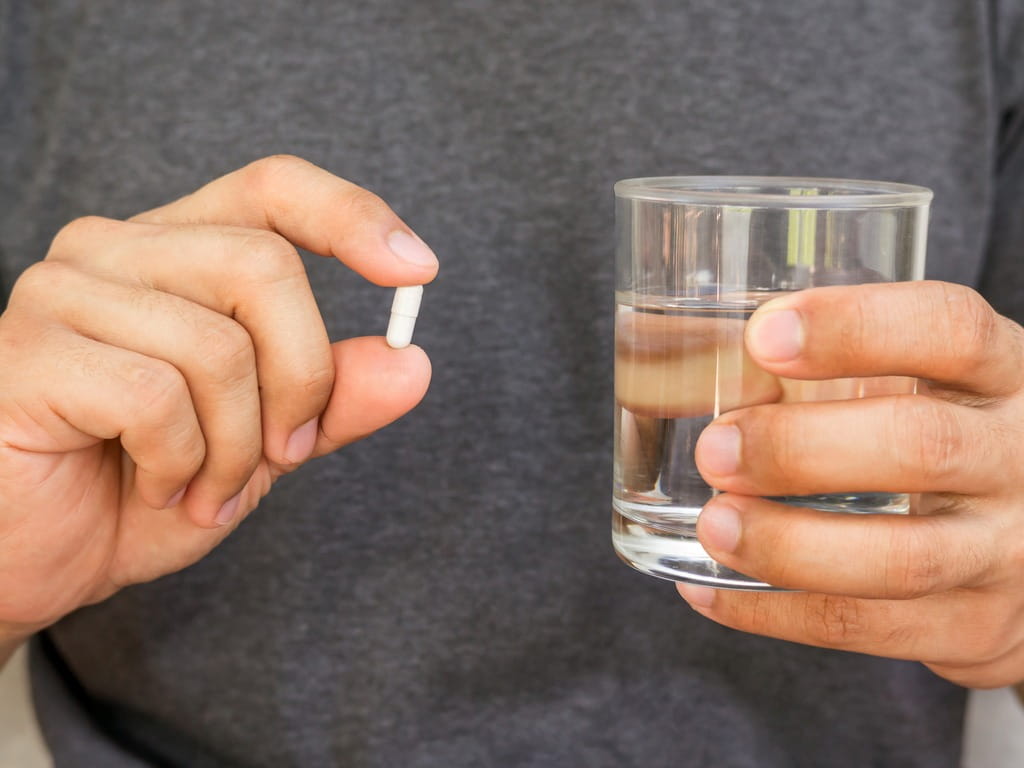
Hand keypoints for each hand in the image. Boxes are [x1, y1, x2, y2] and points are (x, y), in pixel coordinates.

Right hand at [0, 155, 437, 641]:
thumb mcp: (266, 444)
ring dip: (239, 446)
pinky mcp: (28, 352)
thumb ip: (334, 399)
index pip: (273, 189)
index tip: (419, 270)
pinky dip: (180, 464)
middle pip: (265, 266)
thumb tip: (413, 363)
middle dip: (301, 380)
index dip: (351, 216)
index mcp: (177, 250)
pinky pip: (156, 396)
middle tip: (284, 455)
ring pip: (218, 344)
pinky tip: (154, 486)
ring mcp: (63, 292)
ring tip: (206, 487)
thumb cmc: (143, 488)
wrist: (40, 560)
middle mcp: (115, 248)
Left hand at [677, 281, 1023, 687]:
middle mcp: (1021, 458)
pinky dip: (776, 614)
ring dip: (788, 545)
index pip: (947, 331)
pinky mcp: (979, 629)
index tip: (761, 334)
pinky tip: (709, 589)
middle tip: (715, 449)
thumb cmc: (952, 440)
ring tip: (714, 525)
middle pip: (920, 446)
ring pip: (900, 559)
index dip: (854, 327)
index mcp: (1004, 375)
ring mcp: (1008, 554)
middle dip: (799, 449)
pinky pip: (871, 630)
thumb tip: (682, 351)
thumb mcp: (932, 384)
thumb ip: (847, 367)